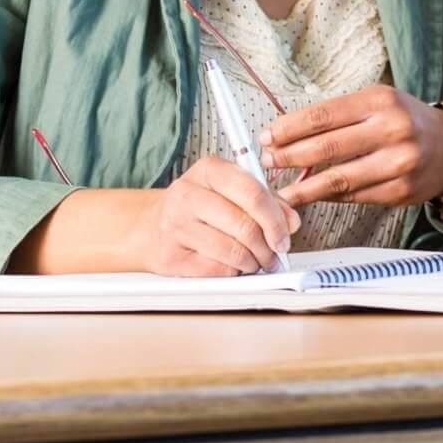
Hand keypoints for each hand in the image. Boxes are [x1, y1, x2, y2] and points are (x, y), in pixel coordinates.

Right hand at [136, 155, 299, 276]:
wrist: (152, 225)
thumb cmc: (199, 207)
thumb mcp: (231, 191)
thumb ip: (266, 201)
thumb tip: (290, 222)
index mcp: (208, 170)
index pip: (253, 192)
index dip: (276, 218)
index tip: (286, 233)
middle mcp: (187, 195)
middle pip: (245, 225)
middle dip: (268, 246)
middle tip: (275, 254)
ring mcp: (176, 226)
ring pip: (233, 251)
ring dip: (254, 262)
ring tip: (256, 261)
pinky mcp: (172, 256)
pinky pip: (218, 270)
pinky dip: (234, 272)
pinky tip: (234, 265)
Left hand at [263, 86, 442, 208]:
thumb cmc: (406, 121)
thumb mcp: (378, 103)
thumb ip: (339, 117)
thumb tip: (290, 135)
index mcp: (381, 101)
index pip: (323, 115)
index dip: (289, 128)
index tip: (268, 136)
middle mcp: (392, 130)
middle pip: (326, 147)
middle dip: (289, 156)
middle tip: (268, 161)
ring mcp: (399, 163)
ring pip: (338, 179)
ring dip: (303, 187)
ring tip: (280, 191)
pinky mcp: (401, 192)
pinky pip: (354, 197)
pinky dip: (329, 198)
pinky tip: (313, 196)